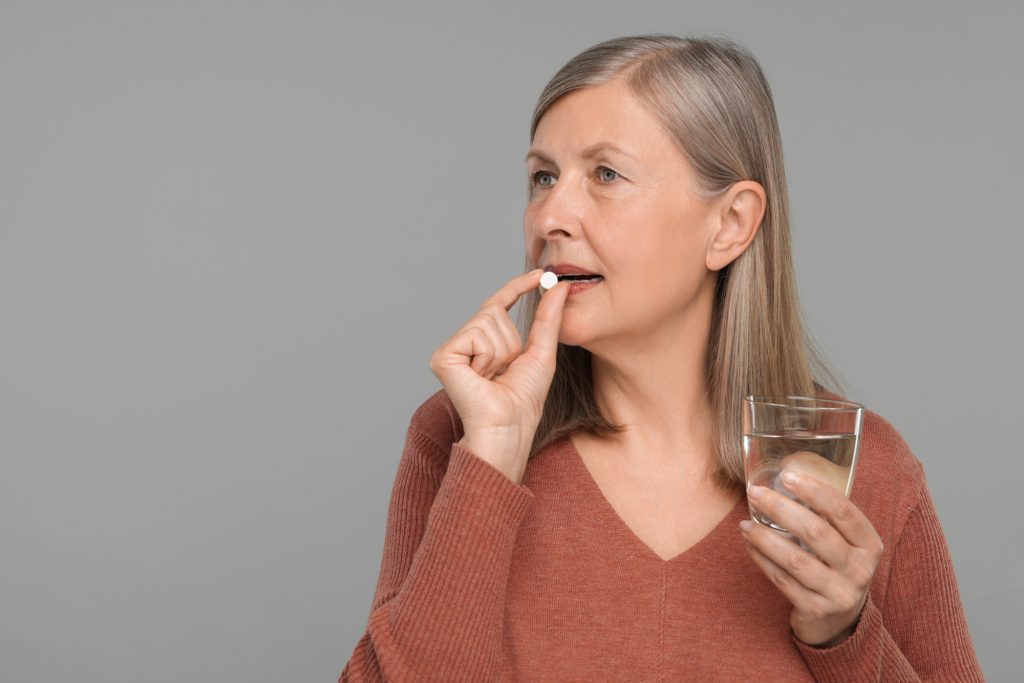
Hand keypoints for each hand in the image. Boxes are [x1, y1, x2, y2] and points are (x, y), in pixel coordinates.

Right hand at [428, 268, 569, 483]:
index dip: (518, 287)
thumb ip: (548, 317)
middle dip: (511, 339)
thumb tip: (559, 285)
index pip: (498, 304)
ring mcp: (451, 349)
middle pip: (494, 311)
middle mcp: (464, 343)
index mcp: (484, 343)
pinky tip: (481, 377)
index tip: (541, 273)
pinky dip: (487, 355)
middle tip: (506, 369)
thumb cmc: (524, 399)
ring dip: (502, 350)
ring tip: (494, 376)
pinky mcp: (443, 356)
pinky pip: (476, 333)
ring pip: (487, 321)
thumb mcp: (542, 351)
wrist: (508, 426)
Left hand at [739, 471, 883, 646]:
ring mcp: (839, 593)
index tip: (786, 475)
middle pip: (816, 532)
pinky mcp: (816, 609)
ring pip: (795, 559)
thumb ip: (825, 515)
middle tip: (756, 493)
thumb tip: (785, 472)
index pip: (843, 511)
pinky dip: (762, 559)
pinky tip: (749, 545)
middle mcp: (860, 570)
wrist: (839, 620)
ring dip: (765, 537)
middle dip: (781, 508)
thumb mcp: (844, 542)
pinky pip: (782, 580)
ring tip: (745, 524)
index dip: (814, 490)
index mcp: (870, 545)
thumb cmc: (835, 566)